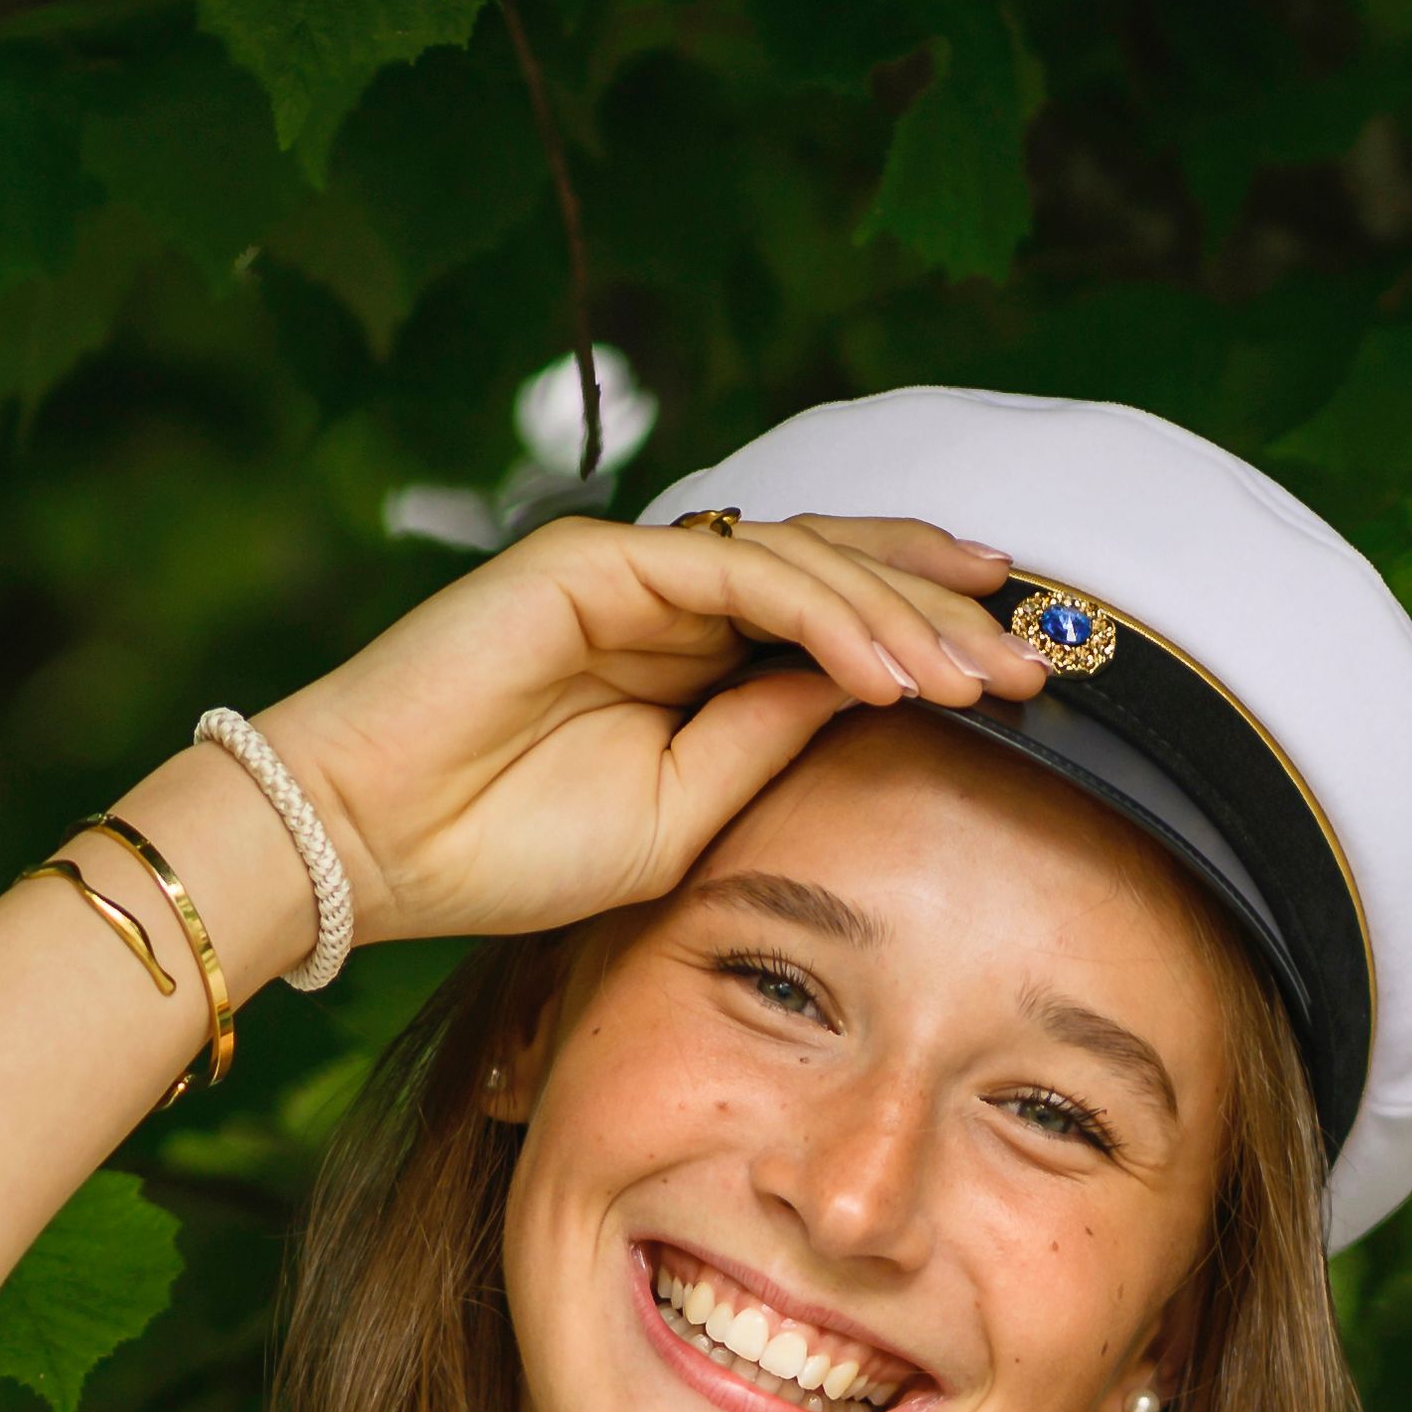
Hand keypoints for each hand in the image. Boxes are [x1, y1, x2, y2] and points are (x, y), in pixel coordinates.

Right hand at [238, 511, 1052, 951]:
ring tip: (978, 676)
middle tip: (1040, 660)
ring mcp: (636, 569)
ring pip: (805, 560)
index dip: (931, 636)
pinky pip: (739, 572)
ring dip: (902, 616)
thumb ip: (771, 741)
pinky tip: (886, 672)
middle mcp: (675, 597)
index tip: (1024, 680)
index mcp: (696, 656)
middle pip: (842, 570)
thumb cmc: (507, 851)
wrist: (370, 847)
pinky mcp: (595, 560)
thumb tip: (873, 695)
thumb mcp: (686, 815)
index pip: (837, 621)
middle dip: (947, 613)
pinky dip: (822, 615)